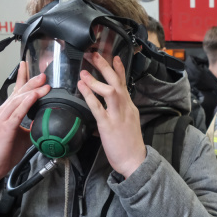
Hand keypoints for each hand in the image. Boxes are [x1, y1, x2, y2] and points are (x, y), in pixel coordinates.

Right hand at [0, 62, 49, 202]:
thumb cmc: (2, 153)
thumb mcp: (21, 137)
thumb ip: (31, 127)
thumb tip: (44, 120)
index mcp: (5, 114)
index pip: (15, 92)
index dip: (22, 78)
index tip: (27, 66)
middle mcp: (1, 113)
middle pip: (18, 93)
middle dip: (31, 82)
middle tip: (43, 75)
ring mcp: (1, 120)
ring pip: (18, 101)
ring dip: (32, 91)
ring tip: (44, 85)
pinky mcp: (3, 129)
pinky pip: (17, 114)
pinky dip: (26, 104)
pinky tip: (33, 97)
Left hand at [77, 53, 146, 177]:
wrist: (135, 161)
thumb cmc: (130, 145)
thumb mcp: (128, 124)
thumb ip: (119, 113)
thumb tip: (106, 107)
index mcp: (130, 107)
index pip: (124, 84)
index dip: (119, 69)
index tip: (114, 57)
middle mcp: (126, 108)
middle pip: (117, 82)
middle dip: (106, 67)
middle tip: (95, 54)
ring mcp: (117, 116)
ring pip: (110, 91)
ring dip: (97, 80)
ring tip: (84, 71)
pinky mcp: (108, 125)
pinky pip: (98, 107)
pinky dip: (89, 95)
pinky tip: (82, 88)